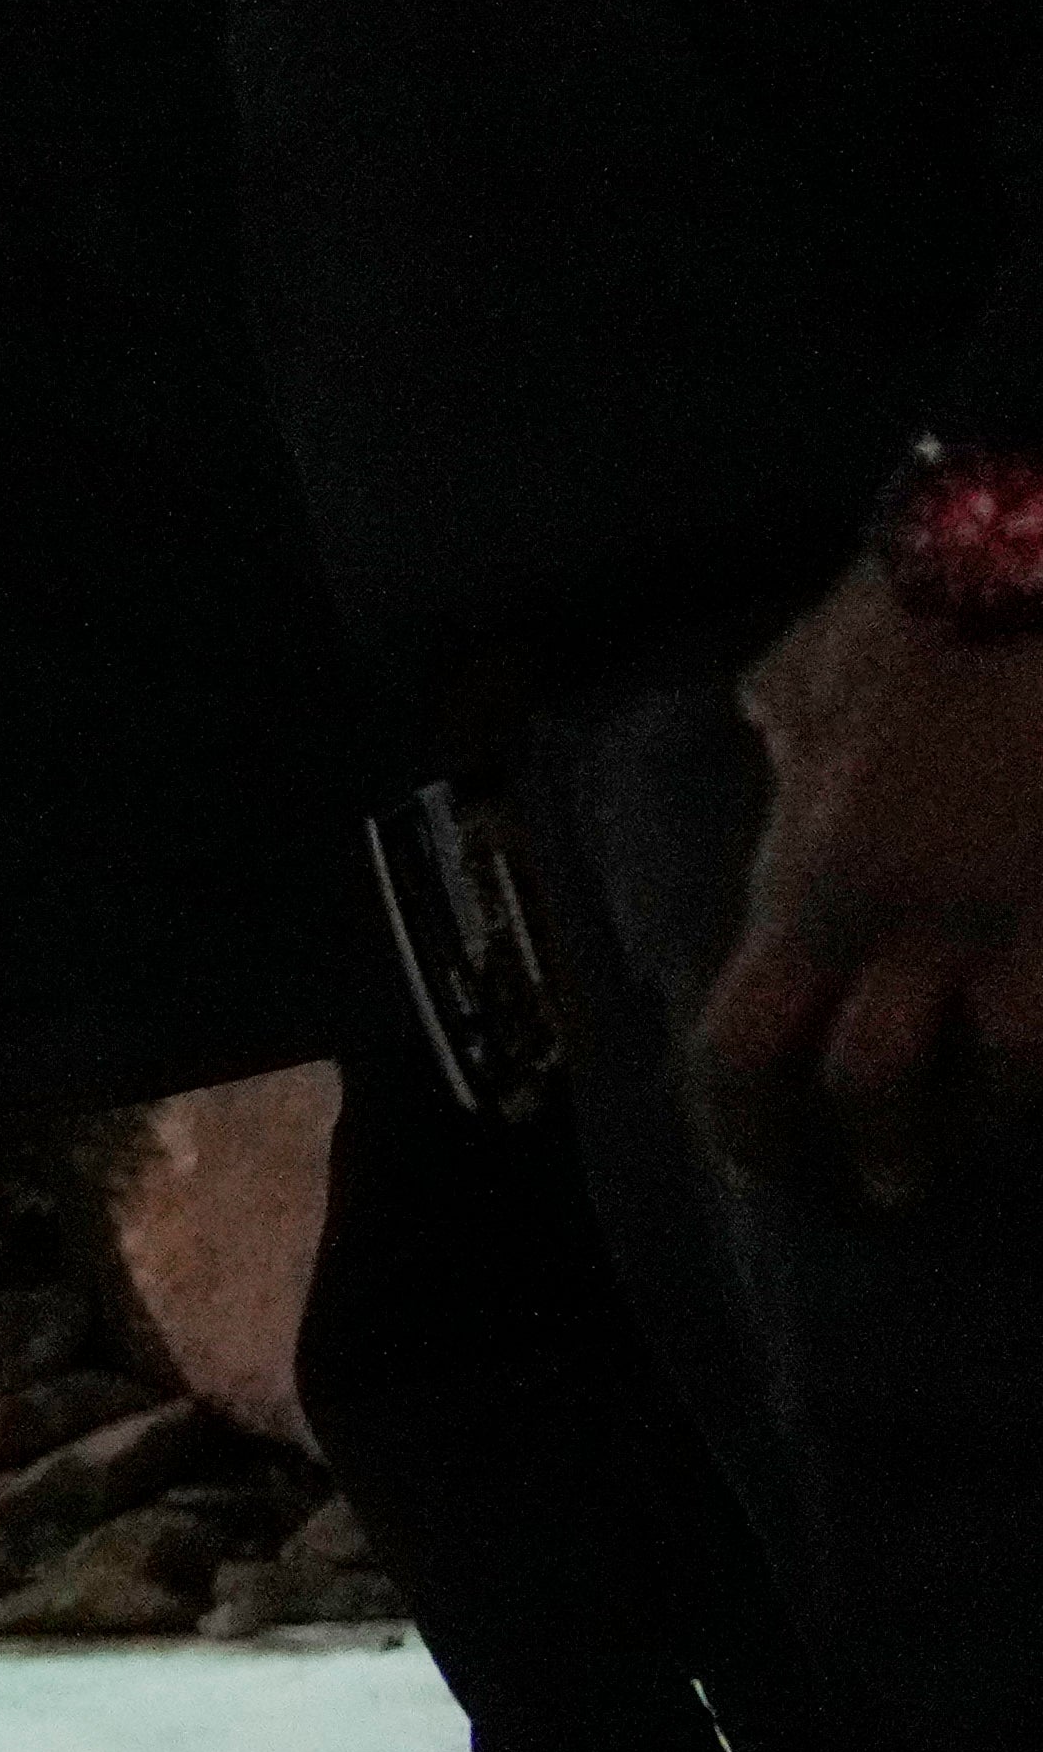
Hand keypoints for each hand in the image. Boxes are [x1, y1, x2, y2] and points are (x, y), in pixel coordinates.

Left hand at [703, 567, 1042, 1205]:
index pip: (741, 1053)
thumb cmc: (907, 611)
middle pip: (862, 1092)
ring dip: (994, 1126)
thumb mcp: (803, 682)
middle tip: (889, 1191)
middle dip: (874, 1160)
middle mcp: (894, 921)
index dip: (750, 1133)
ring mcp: (1004, 914)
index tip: (771, 1171)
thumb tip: (774, 724)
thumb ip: (787, 732)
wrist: (1010, 560)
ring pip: (998, 1080)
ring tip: (987, 1143)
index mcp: (803, 883)